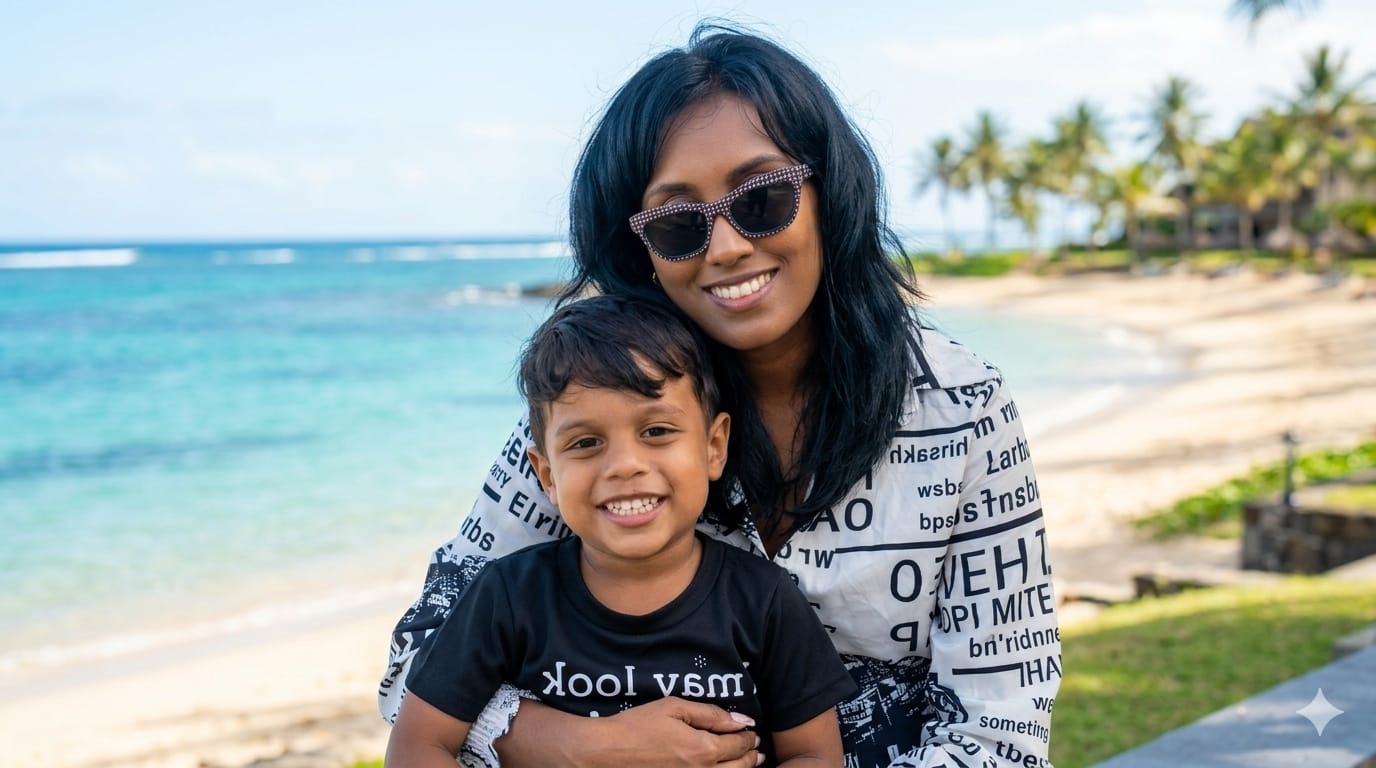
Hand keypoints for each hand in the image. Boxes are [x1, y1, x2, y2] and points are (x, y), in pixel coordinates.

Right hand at [498, 696, 760, 767]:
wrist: (604, 754)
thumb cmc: (636, 726)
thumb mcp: (674, 708)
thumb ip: (710, 714)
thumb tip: (742, 721)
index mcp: (703, 750)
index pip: (738, 744)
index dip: (747, 737)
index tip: (751, 732)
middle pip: (739, 767)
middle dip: (750, 757)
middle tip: (756, 750)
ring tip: (748, 764)